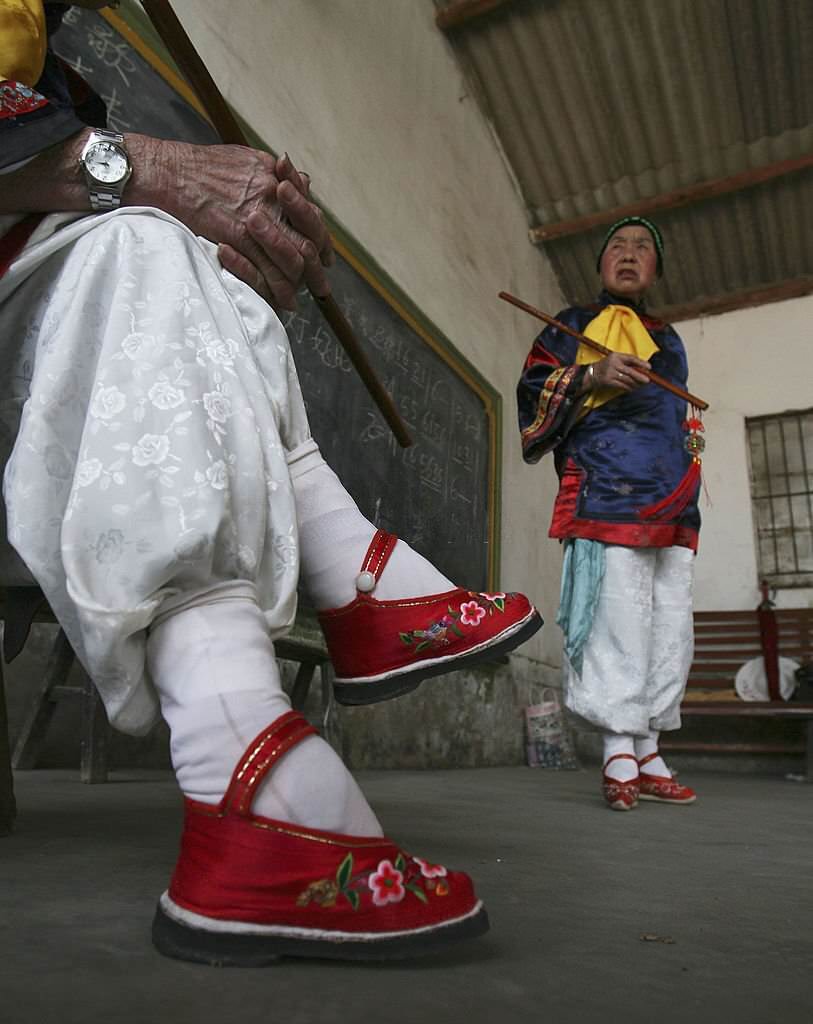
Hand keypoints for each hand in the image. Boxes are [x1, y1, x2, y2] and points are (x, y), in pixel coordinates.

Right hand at [128, 136, 332, 309]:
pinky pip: (266, 269)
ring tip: (296, 299)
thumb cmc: (200, 167)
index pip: (311, 216)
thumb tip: (304, 183)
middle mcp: (273, 199)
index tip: (325, 257)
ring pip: (292, 259)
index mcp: (277, 181)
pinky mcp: (238, 236)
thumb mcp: (245, 160)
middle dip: (316, 268)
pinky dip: (275, 289)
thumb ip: (275, 175)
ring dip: (297, 283)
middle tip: (320, 286)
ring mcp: (257, 219)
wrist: (168, 173)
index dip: (322, 240)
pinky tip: (279, 301)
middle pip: (308, 241)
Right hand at [587, 352, 650, 391]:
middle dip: (640, 376)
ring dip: (635, 383)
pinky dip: (628, 388)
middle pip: (630, 371)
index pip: (631, 358)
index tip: (649, 367)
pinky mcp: (608, 381)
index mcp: (616, 356)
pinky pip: (621, 385)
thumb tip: (643, 369)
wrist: (591, 373)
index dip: (641, 363)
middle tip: (647, 380)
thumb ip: (627, 363)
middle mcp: (613, 363)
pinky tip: (632, 388)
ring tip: (640, 385)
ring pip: (626, 379)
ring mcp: (610, 373)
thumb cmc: (607, 366)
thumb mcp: (615, 360)